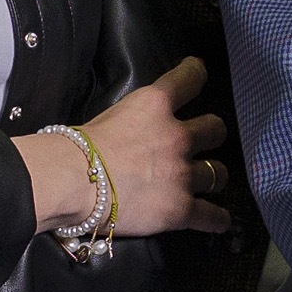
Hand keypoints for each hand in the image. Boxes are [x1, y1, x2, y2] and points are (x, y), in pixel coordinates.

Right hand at [47, 55, 235, 237]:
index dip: (196, 74)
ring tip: (210, 180)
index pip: (189, 79)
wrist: (72, 180)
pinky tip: (219, 220)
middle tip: (206, 143)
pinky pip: (212, 216)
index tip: (199, 71)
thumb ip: (134, 117)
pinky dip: (217, 219)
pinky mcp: (180, 208)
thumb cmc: (76, 148)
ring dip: (214, 175)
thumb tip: (133, 128)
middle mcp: (177, 136)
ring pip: (218, 173)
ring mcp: (182, 174)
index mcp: (156, 105)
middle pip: (215, 130)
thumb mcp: (111, 114)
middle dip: (212, 136)